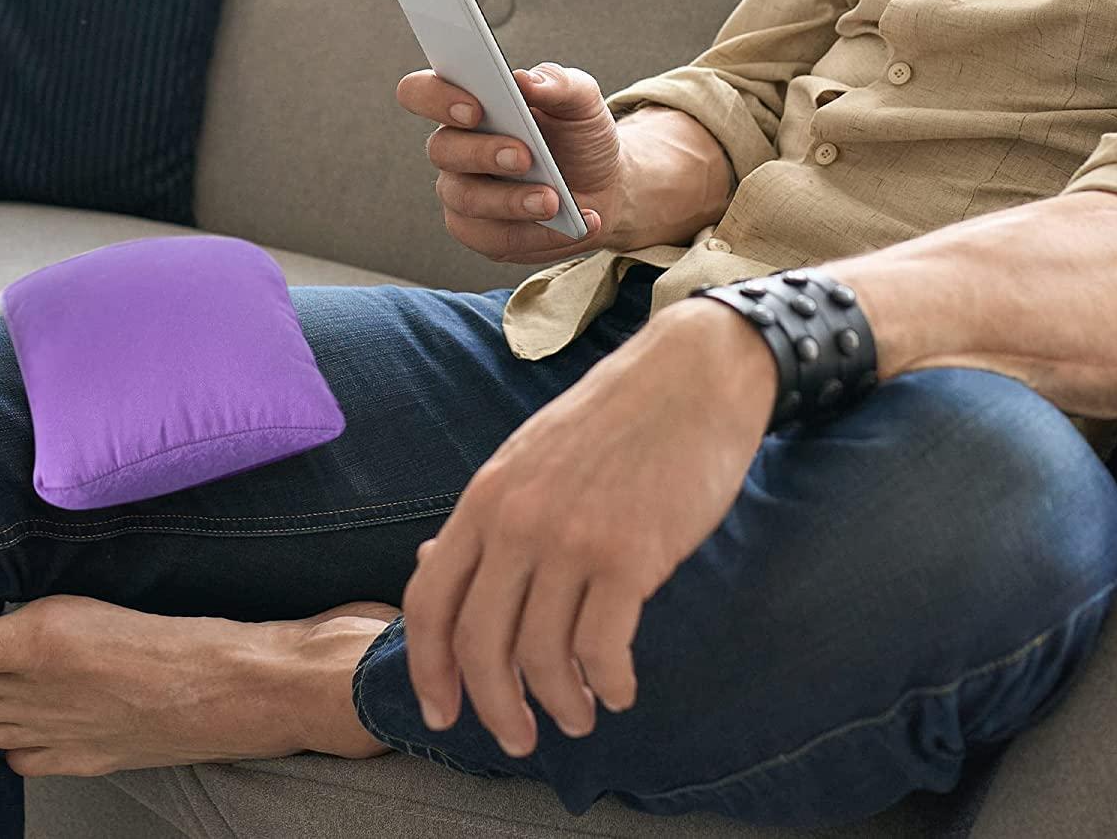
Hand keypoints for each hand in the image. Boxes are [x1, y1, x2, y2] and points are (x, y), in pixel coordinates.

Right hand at [394, 62, 625, 262]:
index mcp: (468, 102)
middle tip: (525, 157)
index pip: (421, 92)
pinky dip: (537, 233)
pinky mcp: (480, 233)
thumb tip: (525, 80)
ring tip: (554, 201)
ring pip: (465, 198)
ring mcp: (462, 192)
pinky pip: (494, 238)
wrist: (605, 187)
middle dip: (482, 153)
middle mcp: (455, 146)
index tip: (475, 108)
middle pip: (440, 149)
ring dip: (511, 201)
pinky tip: (572, 224)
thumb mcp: (580, 101)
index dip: (436, 98)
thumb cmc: (579, 136)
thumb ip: (557, 83)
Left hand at [400, 302, 777, 758]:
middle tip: (517, 739)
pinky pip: (602, 650)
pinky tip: (619, 689)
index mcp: (486, 497)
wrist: (689, 378)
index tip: (443, 712)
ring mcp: (572, 538)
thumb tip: (429, 565)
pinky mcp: (630, 555)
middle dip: (495, 707)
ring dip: (560, 704)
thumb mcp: (527, 455)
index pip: (429, 599)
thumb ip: (484, 517)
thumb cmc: (612, 419)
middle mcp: (517, 521)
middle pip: (479, 644)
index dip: (427, 668)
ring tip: (580, 714)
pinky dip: (609, 684)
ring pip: (542, 658)